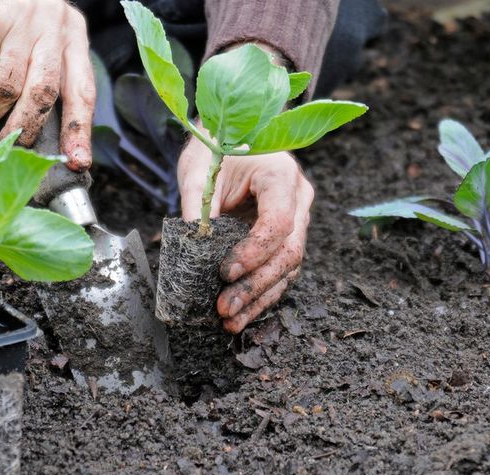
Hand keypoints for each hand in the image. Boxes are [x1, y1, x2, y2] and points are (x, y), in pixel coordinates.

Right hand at [0, 0, 94, 169]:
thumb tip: (41, 129)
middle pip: (44, 95)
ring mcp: (19, 21)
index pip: (82, 89)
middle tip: (9, 147)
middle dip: (26, 129)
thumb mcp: (36, 33)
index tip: (77, 161)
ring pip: (7, 88)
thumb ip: (45, 70)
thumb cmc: (3, 10)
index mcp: (72, 33)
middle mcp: (52, 25)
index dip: (79, 129)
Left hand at [178, 138, 313, 333]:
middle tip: (224, 308)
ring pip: (288, 268)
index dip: (254, 252)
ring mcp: (297, 219)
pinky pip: (279, 270)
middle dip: (256, 285)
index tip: (224, 272)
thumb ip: (197, 209)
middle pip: (288, 252)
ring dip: (259, 298)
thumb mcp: (200, 172)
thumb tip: (191, 251)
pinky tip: (241, 313)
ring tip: (231, 321)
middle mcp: (299, 199)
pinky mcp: (285, 236)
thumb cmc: (214, 149)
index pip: (278, 223)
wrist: (227, 137)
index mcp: (282, 176)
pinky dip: (260, 293)